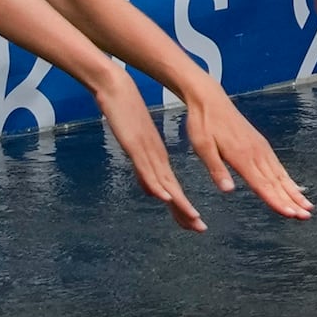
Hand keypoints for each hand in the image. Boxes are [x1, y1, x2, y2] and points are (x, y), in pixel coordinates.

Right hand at [83, 67, 205, 230]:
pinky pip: (147, 168)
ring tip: (193, 218)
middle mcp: (156, 156)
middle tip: (200, 228)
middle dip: (185, 211)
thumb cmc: (124, 112)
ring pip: (165, 182)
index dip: (182, 207)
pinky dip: (157, 184)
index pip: (172, 188)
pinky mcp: (136, 144)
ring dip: (179, 202)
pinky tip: (166, 196)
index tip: (194, 223)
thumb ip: (142, 167)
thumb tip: (151, 190)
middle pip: (173, 189)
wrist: (116, 87)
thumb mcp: (133, 144)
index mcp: (157, 156)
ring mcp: (146, 151)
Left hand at [180, 89, 312, 221]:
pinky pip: (278, 166)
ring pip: (281, 175)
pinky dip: (288, 179)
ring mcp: (260, 148)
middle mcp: (255, 153)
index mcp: (241, 156)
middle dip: (292, 201)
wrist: (209, 99)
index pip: (262, 184)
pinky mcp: (260, 145)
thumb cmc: (203, 123)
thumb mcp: (202, 147)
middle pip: (276, 183)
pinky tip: (295, 187)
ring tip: (307, 207)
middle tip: (305, 217)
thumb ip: (217, 169)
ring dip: (294, 192)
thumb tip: (228, 190)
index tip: (289, 213)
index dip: (276, 201)